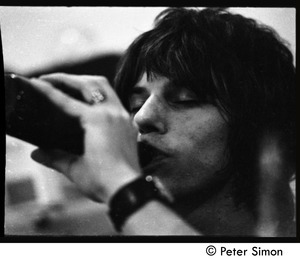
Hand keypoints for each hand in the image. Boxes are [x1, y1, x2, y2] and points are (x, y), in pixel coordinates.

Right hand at [30, 73, 140, 202]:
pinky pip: (114, 100)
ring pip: (104, 87)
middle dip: (67, 78)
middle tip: (50, 79)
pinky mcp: (128, 124)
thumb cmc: (102, 181)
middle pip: (89, 83)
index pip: (67, 101)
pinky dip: (100, 95)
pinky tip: (91, 102)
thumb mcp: (74, 169)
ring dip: (86, 83)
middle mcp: (112, 113)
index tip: (36, 82)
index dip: (48, 90)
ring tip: (69, 85)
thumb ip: (54, 158)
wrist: (127, 189)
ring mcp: (122, 116)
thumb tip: (37, 153)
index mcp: (97, 120)